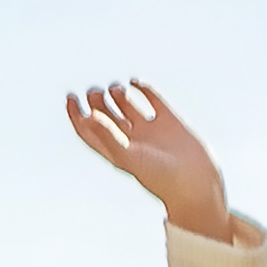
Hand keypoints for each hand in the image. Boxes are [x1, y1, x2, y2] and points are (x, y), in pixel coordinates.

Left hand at [64, 80, 234, 243]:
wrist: (195, 184)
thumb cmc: (160, 177)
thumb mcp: (128, 157)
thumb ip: (108, 135)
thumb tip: (88, 115)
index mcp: (116, 152)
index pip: (89, 130)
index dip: (76, 114)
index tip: (71, 96)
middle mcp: (131, 140)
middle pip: (106, 115)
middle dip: (97, 101)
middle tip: (95, 91)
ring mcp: (150, 131)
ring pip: (128, 107)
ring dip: (118, 94)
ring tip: (115, 89)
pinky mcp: (170, 123)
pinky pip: (154, 101)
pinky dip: (145, 89)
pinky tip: (136, 82)